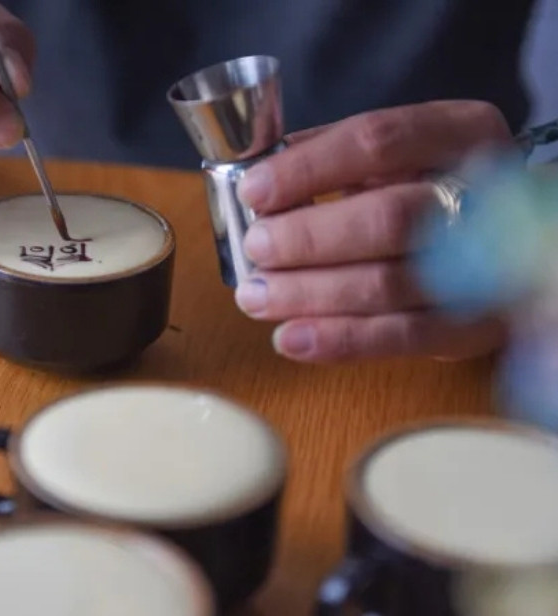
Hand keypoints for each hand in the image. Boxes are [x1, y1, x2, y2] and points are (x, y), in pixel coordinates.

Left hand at [235, 100, 512, 362]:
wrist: (505, 240)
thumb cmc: (424, 186)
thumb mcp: (389, 154)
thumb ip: (328, 155)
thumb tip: (257, 181)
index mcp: (460, 132)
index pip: (377, 141)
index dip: (307, 168)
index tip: (253, 191)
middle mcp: (483, 195)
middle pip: (388, 218)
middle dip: (308, 237)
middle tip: (257, 248)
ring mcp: (485, 266)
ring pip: (390, 283)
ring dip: (310, 293)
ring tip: (256, 296)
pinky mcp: (474, 326)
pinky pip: (403, 337)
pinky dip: (339, 340)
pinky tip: (289, 338)